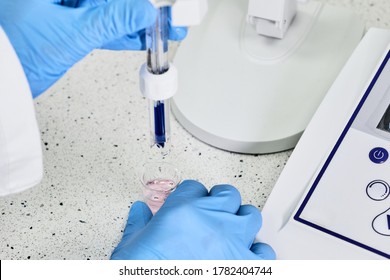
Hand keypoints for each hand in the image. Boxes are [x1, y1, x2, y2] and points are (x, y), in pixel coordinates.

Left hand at [0, 0, 186, 97]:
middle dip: (142, 9)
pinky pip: (101, 25)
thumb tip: (144, 11)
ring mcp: (65, 6)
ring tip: (165, 31)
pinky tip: (143, 38)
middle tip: (170, 17)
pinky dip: (121, 34)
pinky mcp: (69, 24)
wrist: (1, 85)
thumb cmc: (17, 54)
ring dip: (137, 23)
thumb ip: (112, 20)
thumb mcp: (72, 34)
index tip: (160, 6)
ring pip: (110, 10)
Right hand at [110, 180, 275, 259]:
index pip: (195, 187)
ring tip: (234, 228)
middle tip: (214, 210)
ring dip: (242, 220)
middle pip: (228, 194)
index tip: (191, 202)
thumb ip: (139, 224)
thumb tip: (138, 212)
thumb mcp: (132, 244)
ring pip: (250, 216)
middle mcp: (211, 220)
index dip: (193, 195)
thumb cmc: (144, 270)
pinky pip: (263, 252)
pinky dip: (257, 253)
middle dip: (221, 200)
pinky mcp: (244, 266)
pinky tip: (247, 256)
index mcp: (184, 210)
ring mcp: (231, 242)